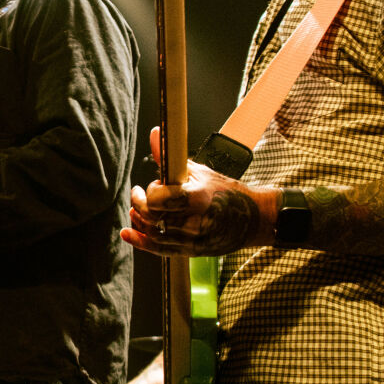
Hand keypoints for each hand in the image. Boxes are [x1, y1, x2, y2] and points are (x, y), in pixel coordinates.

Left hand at [122, 128, 271, 257]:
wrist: (254, 218)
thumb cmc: (228, 191)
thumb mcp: (200, 172)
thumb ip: (170, 157)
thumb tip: (154, 133)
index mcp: (197, 198)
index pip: (158, 198)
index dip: (150, 191)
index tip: (153, 185)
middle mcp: (194, 221)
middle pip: (152, 216)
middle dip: (139, 204)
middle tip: (138, 195)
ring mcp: (193, 238)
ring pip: (153, 233)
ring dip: (139, 221)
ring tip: (136, 211)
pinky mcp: (192, 250)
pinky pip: (160, 249)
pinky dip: (141, 242)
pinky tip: (129, 233)